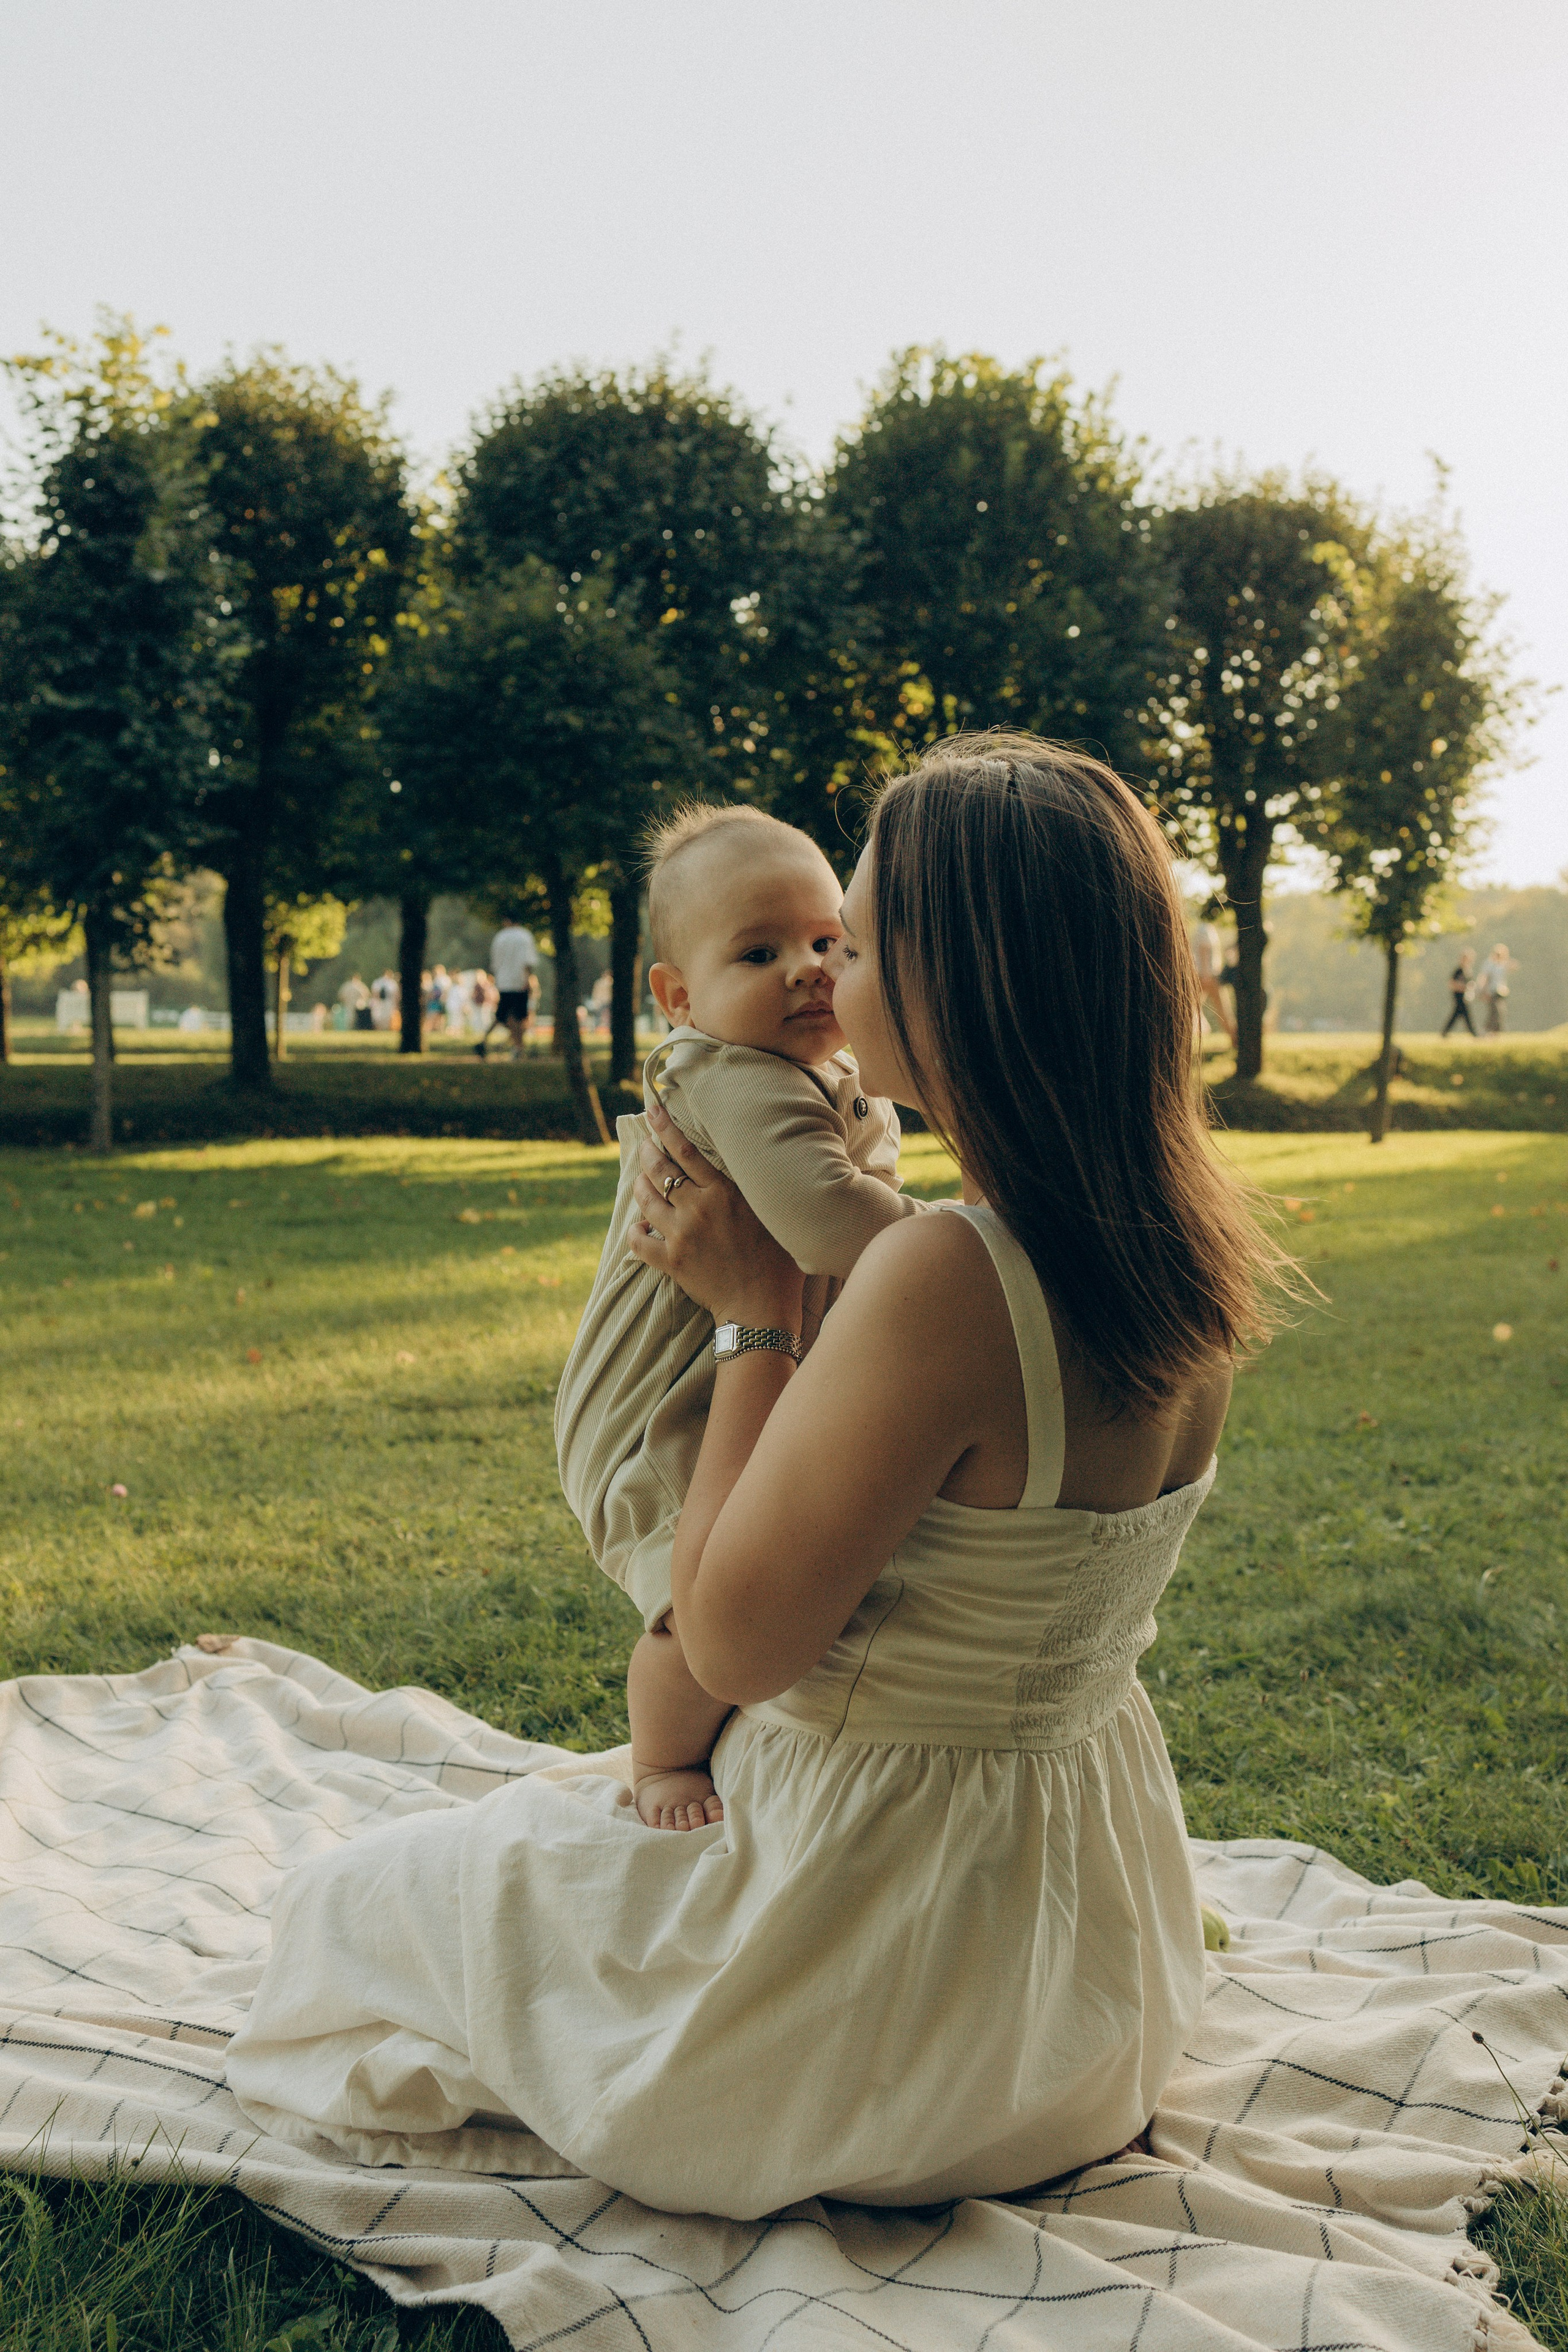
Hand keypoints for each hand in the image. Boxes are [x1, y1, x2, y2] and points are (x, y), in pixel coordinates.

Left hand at [628, 1102, 804, 1327]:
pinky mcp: (670, 1261)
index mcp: (724, 1192)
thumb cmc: (778, 1260)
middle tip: (645, 1145)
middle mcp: (698, 1208)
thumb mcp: (771, 1212)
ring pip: (645, 1199)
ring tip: (642, 1180)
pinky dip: (635, 1230)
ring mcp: (680, 1235)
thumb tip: (750, 1160)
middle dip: (647, 1152)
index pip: (686, 1149)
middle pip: (659, 1169)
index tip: (652, 1109)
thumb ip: (753, 1187)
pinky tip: (640, 1226)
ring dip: (639, 1185)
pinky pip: (638, 1240)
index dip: (665, 1126)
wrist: (762, 1306)